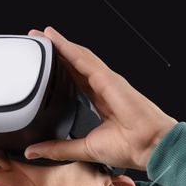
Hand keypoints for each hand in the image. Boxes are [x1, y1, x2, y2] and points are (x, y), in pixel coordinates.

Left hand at [21, 27, 176, 173]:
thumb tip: (35, 151)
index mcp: (101, 103)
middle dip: (57, 51)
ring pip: (80, 57)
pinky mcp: (108, 79)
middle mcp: (104, 88)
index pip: (76, 80)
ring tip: (43, 34)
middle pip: (76, 63)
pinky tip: (57, 41)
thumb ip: (58, 149)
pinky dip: (69, 49)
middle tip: (38, 40)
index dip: (60, 69)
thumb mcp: (84, 149)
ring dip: (61, 44)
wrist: (150, 146)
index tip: (44, 64)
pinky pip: (85, 60)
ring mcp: (107, 81)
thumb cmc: (131, 147)